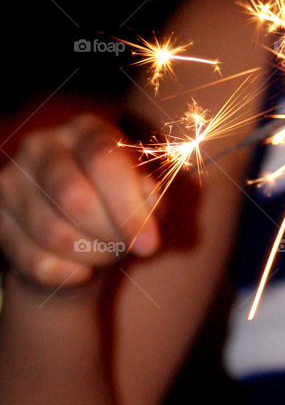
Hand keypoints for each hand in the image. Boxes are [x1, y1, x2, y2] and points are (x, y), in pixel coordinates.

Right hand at [0, 114, 158, 287]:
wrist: (78, 237)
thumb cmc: (119, 207)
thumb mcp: (145, 198)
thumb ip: (151, 197)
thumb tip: (148, 205)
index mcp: (87, 130)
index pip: (105, 161)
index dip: (128, 208)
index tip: (149, 246)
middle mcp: (43, 145)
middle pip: (74, 197)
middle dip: (107, 235)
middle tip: (124, 250)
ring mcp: (12, 179)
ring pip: (52, 232)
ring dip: (88, 256)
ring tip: (105, 256)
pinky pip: (31, 258)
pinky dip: (64, 274)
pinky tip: (80, 271)